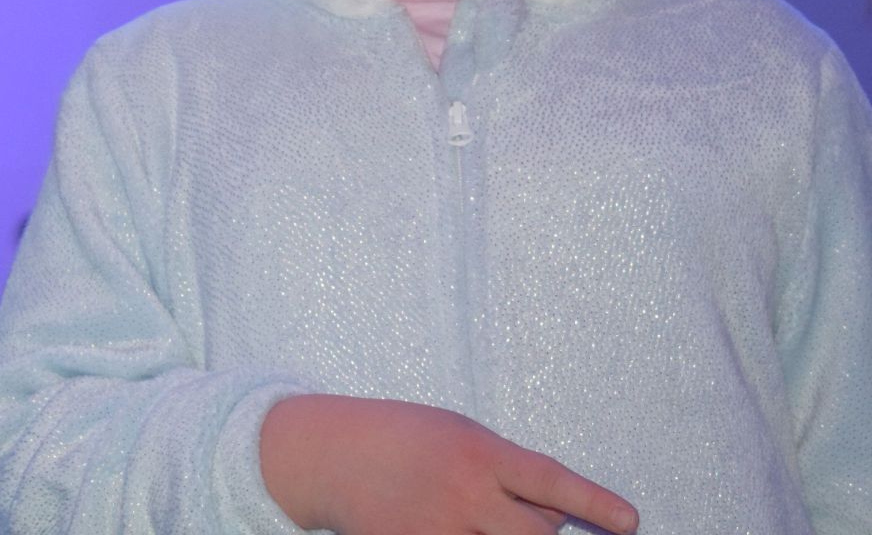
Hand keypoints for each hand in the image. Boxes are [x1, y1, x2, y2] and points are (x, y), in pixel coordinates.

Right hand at [258, 395, 638, 534]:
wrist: (327, 454)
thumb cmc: (401, 438)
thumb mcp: (456, 434)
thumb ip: (500, 469)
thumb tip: (549, 510)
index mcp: (477, 452)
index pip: (549, 480)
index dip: (594, 503)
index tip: (632, 522)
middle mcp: (463, 493)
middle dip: (544, 534)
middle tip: (527, 519)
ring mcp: (437, 528)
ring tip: (479, 518)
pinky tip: (446, 523)